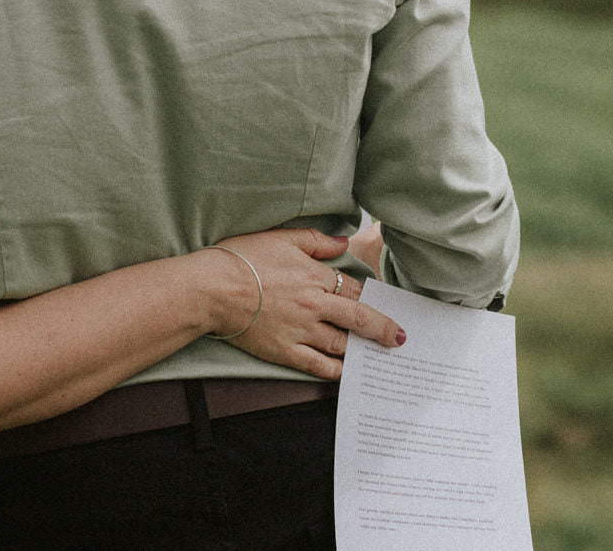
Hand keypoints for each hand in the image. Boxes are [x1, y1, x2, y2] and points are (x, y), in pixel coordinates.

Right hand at [198, 227, 403, 380]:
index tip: (383, 305)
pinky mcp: (285, 351)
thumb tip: (344, 242)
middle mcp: (314, 305)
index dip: (371, 298)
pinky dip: (336, 372)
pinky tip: (346, 374)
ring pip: (341, 345)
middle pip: (359, 319)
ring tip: (374, 356)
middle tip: (399, 338)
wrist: (213, 288)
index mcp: (315, 276)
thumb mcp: (282, 238)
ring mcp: (301, 331)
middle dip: (383, 330)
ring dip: (360, 350)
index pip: (353, 290)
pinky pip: (318, 366)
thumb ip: (317, 240)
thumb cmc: (243, 259)